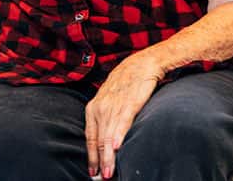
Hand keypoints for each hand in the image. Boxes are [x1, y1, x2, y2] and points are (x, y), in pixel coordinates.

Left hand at [84, 57, 161, 178]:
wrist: (142, 63)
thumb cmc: (126, 83)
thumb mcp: (109, 100)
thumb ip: (105, 119)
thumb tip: (105, 141)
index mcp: (93, 108)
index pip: (90, 138)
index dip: (91, 156)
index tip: (93, 172)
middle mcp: (100, 108)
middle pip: (98, 140)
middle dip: (100, 162)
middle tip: (102, 178)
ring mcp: (114, 105)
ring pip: (109, 136)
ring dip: (109, 156)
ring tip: (110, 172)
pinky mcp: (130, 102)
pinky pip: (123, 122)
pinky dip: (119, 136)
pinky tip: (117, 147)